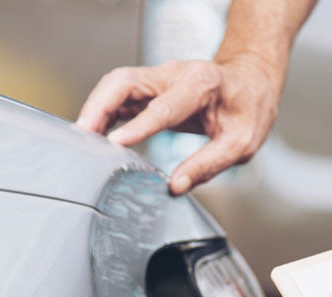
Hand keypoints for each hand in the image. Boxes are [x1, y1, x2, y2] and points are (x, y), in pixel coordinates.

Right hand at [77, 54, 282, 193]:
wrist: (250, 83)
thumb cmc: (248, 109)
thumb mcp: (241, 143)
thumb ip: (208, 165)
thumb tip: (176, 186)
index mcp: (201, 85)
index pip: (163, 107)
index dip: (137, 126)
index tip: (114, 144)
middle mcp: (174, 75)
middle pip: (125, 82)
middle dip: (99, 107)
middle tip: (84, 137)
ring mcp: (159, 78)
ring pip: (115, 84)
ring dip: (94, 108)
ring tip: (81, 139)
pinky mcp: (150, 88)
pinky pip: (118, 94)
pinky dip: (101, 111)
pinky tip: (92, 133)